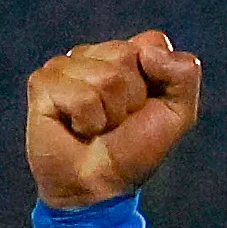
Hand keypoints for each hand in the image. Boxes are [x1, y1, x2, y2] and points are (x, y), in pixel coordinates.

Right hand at [25, 30, 204, 206]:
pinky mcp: (42, 83)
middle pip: (127, 55)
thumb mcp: (178, 113)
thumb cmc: (134, 150)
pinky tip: (78, 128)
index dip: (158, 79)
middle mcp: (93, 54)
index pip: (152, 42)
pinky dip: (88, 120)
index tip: (145, 106)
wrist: (99, 186)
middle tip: (118, 121)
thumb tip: (148, 52)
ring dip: (109, 113)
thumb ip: (184, 74)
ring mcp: (64, 66)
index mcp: (126, 54)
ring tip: (98, 126)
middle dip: (132, 98)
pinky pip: (81, 96)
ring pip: (104, 77)